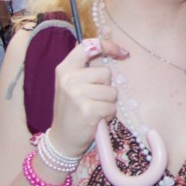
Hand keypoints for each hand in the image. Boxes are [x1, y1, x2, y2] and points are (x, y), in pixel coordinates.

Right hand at [49, 38, 128, 157]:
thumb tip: (115, 51)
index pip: (88, 46)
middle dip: (106, 86)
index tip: (123, 52)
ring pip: (111, 91)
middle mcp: (69, 79)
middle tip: (93, 98)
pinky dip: (108, 114)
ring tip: (94, 109)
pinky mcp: (88, 110)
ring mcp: (77, 94)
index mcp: (65, 69)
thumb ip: (87, 69)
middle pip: (106, 72)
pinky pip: (112, 107)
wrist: (62, 139)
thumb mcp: (72, 84)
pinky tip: (96, 118)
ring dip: (108, 102)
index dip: (108, 46)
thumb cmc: (71, 109)